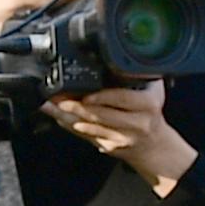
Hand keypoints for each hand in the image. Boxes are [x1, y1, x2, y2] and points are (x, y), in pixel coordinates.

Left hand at [44, 82, 195, 192]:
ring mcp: (121, 138)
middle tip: (56, 97)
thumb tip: (108, 58)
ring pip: (89, 126)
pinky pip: (85, 135)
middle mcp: (135, 123)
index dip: (101, 97)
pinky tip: (57, 116)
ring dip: (66, 115)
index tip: (84, 95)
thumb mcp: (152, 90)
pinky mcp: (108, 147)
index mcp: (147, 105)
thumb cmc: (150, 114)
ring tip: (50, 104)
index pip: (121, 99)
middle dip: (75, 106)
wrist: (154, 146)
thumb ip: (135, 77)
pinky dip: (70, 125)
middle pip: (100, 114)